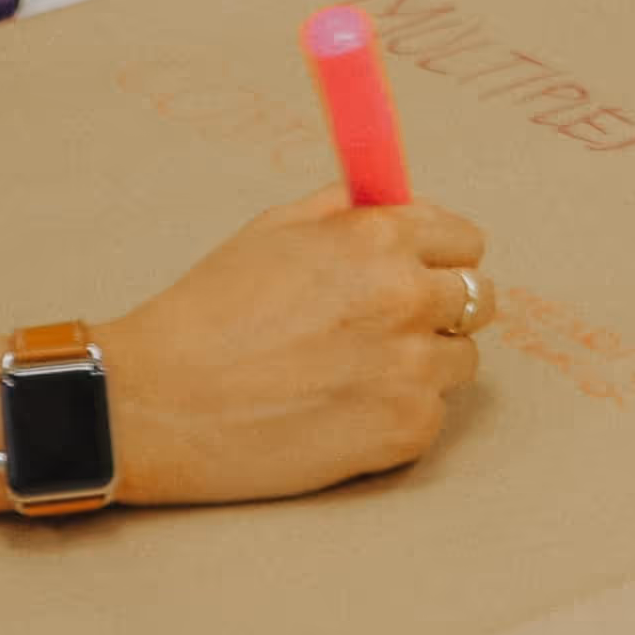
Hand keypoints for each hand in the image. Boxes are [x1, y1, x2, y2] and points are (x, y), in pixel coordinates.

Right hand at [102, 186, 492, 502]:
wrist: (158, 403)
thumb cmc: (206, 313)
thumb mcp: (273, 229)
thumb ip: (347, 212)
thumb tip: (398, 203)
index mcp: (378, 239)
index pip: (466, 240)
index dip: (439, 256)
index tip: (420, 271)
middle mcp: (407, 298)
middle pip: (477, 299)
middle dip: (439, 309)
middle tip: (384, 329)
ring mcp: (412, 369)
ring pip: (460, 361)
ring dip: (422, 365)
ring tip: (352, 374)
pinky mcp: (405, 431)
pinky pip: (431, 415)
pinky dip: (397, 414)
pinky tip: (341, 411)